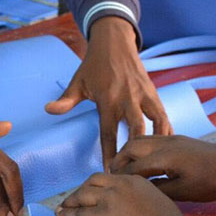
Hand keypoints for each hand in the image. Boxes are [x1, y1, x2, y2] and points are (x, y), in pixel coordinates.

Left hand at [44, 16, 171, 169]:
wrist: (114, 41)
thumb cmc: (94, 64)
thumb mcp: (78, 81)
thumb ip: (66, 100)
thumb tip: (48, 110)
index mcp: (108, 99)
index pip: (109, 132)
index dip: (110, 154)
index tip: (110, 172)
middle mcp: (128, 98)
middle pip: (137, 130)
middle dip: (136, 153)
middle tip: (134, 174)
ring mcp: (143, 94)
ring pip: (157, 122)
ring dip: (157, 143)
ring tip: (157, 163)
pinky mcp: (154, 92)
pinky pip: (163, 114)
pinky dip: (167, 130)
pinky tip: (168, 146)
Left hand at [56, 173, 188, 215]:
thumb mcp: (153, 197)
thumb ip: (137, 193)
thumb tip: (125, 201)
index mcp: (132, 179)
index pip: (108, 176)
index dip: (96, 183)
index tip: (91, 190)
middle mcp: (118, 185)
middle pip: (92, 182)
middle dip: (81, 190)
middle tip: (74, 198)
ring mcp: (109, 200)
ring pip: (82, 195)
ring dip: (70, 201)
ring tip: (63, 206)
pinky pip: (79, 214)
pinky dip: (68, 213)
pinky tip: (61, 214)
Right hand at [111, 135, 215, 201]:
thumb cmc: (213, 181)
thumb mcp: (185, 192)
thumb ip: (160, 189)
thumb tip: (142, 189)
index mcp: (166, 157)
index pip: (134, 166)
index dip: (122, 176)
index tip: (112, 185)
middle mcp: (166, 143)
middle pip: (132, 146)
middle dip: (120, 159)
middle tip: (112, 174)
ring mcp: (172, 139)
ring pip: (141, 139)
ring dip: (129, 152)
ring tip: (123, 167)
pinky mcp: (178, 139)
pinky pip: (152, 139)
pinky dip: (140, 148)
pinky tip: (142, 159)